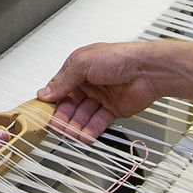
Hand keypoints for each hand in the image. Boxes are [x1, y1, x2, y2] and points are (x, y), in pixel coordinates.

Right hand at [37, 42, 162, 141]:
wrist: (148, 70)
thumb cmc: (121, 57)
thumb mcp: (83, 63)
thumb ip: (63, 79)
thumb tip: (46, 91)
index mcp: (79, 68)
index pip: (60, 87)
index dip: (52, 100)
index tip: (43, 112)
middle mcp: (89, 82)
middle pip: (70, 104)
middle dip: (63, 117)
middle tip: (57, 127)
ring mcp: (101, 96)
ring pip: (83, 115)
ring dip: (76, 126)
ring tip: (71, 133)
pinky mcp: (113, 109)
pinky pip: (98, 122)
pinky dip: (91, 130)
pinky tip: (84, 135)